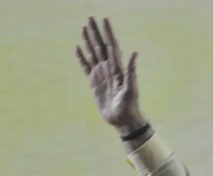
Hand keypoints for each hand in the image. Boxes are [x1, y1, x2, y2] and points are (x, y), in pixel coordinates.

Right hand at [75, 17, 145, 134]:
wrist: (123, 119)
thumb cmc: (129, 105)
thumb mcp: (131, 88)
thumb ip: (131, 71)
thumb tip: (135, 52)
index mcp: (118, 68)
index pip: (112, 45)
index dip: (108, 32)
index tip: (104, 19)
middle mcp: (109, 69)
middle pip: (100, 46)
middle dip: (96, 32)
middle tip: (90, 18)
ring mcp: (101, 75)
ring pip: (93, 53)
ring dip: (88, 41)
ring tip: (83, 28)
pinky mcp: (94, 83)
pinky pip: (86, 67)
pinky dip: (81, 57)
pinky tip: (77, 48)